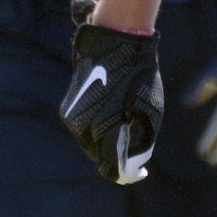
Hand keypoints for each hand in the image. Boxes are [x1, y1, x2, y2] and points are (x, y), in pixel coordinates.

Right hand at [60, 0, 163, 184]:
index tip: (140, 172)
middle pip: (100, 157)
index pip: (112, 168)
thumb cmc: (138, 78)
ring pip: (90, 143)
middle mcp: (82, 129)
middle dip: (117, 155)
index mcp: (103, 132)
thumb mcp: (149, 114)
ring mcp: (72, 119)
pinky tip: (111, 113)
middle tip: (135, 147)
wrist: (116, 43)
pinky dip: (97, 128)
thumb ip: (141, 142)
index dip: (127, 173)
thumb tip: (133, 163)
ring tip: (124, 125)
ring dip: (106, 141)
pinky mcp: (68, 109)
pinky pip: (84, 129)